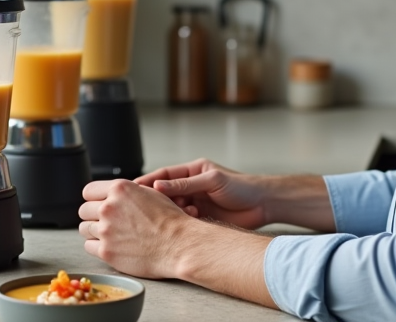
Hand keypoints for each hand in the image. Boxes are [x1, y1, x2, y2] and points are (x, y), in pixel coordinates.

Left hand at [78, 179, 192, 278]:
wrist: (179, 244)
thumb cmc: (170, 220)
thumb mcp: (150, 193)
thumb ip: (127, 192)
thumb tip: (114, 194)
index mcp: (120, 189)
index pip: (89, 191)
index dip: (94, 198)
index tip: (98, 204)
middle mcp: (109, 207)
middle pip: (84, 210)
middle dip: (93, 215)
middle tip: (105, 222)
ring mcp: (106, 230)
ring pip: (84, 228)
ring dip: (94, 231)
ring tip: (109, 234)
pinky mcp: (106, 251)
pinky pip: (88, 246)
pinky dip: (97, 246)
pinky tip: (111, 245)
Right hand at [136, 159, 268, 229]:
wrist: (263, 205)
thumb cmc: (242, 186)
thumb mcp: (212, 180)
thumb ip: (186, 184)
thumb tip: (158, 186)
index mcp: (192, 171)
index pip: (163, 175)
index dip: (147, 182)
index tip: (132, 190)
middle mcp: (192, 187)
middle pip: (165, 194)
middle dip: (156, 201)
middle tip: (145, 209)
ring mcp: (195, 203)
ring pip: (173, 209)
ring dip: (171, 214)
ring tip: (175, 216)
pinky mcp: (201, 219)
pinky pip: (184, 222)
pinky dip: (182, 224)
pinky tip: (187, 224)